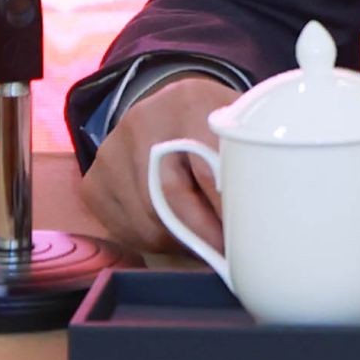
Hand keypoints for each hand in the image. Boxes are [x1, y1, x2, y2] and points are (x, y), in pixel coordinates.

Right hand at [80, 74, 236, 255]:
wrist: (163, 110)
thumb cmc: (210, 122)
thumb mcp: (235, 120)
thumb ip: (249, 154)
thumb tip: (266, 213)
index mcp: (189, 103)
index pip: (208, 167)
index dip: (227, 209)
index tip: (246, 238)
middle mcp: (143, 123)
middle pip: (173, 199)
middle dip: (205, 235)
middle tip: (229, 256)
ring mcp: (112, 153)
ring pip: (149, 223)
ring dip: (182, 244)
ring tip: (206, 244)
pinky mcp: (94, 182)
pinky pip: (126, 231)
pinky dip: (155, 242)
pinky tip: (175, 234)